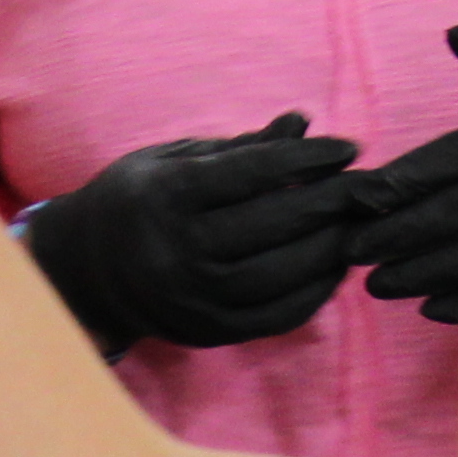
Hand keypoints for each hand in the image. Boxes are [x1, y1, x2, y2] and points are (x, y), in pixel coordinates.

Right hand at [19, 116, 366, 354]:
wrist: (89, 272)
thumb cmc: (141, 200)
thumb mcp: (176, 160)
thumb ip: (241, 148)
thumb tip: (302, 124)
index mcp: (165, 197)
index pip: (250, 173)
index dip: (306, 159)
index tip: (348, 148)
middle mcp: (177, 251)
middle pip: (272, 224)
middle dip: (330, 201)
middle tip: (368, 187)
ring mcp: (192, 298)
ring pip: (281, 275)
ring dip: (331, 248)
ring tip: (357, 225)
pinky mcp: (209, 332)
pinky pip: (277, 316)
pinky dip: (316, 292)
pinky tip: (335, 265)